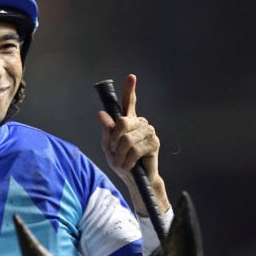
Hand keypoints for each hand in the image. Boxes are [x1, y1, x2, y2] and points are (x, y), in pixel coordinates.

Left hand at [97, 74, 168, 213]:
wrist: (134, 179)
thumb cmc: (121, 161)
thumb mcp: (108, 147)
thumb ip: (106, 131)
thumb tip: (101, 114)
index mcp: (128, 121)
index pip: (128, 102)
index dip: (130, 89)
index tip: (131, 77)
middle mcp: (139, 122)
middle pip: (122, 122)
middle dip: (114, 140)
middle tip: (115, 152)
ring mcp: (148, 131)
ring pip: (127, 138)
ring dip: (121, 154)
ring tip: (123, 161)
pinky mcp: (154, 142)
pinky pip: (135, 149)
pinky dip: (128, 160)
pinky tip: (130, 165)